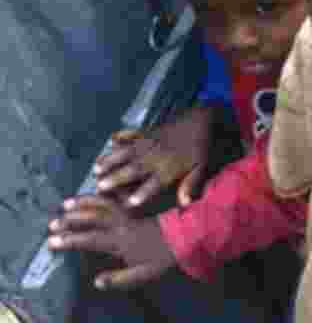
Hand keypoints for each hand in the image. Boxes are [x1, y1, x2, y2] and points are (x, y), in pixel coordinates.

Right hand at [48, 197, 175, 289]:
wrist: (184, 237)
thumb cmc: (161, 258)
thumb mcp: (142, 275)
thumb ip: (119, 279)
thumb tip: (96, 283)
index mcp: (120, 241)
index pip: (90, 239)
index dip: (70, 241)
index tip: (51, 242)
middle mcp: (121, 224)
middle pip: (92, 219)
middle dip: (70, 221)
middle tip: (52, 223)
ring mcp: (128, 213)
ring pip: (102, 204)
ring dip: (83, 202)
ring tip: (66, 203)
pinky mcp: (135, 206)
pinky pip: (117, 195)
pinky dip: (105, 191)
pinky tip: (96, 187)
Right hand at [93, 110, 213, 208]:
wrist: (203, 119)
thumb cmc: (202, 148)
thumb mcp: (202, 168)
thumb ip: (191, 184)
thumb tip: (185, 203)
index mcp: (169, 169)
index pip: (153, 184)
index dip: (142, 193)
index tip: (129, 203)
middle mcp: (155, 157)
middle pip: (133, 169)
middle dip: (116, 178)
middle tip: (99, 186)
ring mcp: (150, 143)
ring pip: (127, 153)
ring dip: (111, 160)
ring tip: (95, 168)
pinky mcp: (149, 132)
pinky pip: (133, 134)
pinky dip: (122, 136)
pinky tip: (111, 139)